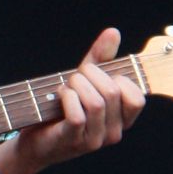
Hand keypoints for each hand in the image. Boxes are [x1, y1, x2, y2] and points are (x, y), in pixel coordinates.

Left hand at [7, 28, 144, 173]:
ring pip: (96, 103)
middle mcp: (113, 132)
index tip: (99, 75)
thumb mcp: (85, 80)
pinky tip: (61, 95)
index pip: (137, 98)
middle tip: (75, 76)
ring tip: (67, 85)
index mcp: (122, 120)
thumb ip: (101, 58)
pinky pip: (77, 115)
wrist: (35, 140)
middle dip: (91, 76)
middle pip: (113, 93)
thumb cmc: (63, 108)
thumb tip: (113, 32)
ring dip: (77, 86)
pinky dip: (67, 98)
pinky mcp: (73, 141)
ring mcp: (95, 140)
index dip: (118, 79)